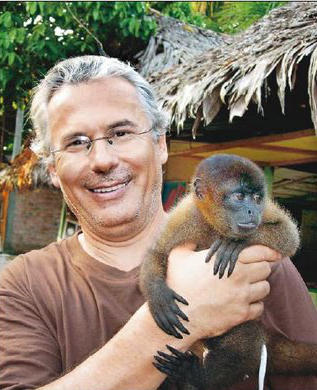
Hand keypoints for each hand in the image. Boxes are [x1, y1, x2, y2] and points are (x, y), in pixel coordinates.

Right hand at [166, 244, 280, 340]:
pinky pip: (259, 308)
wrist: (178, 315)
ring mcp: (242, 296)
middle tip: (251, 271)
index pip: (259, 251)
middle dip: (260, 268)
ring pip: (265, 288)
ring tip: (247, 287)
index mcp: (227, 260)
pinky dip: (254, 305)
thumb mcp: (178, 256)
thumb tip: (192, 237)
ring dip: (258, 287)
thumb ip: (188, 243)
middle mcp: (239, 276)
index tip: (274, 254)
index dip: (269, 251)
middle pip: (265, 269)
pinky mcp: (241, 314)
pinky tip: (243, 303)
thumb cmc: (177, 283)